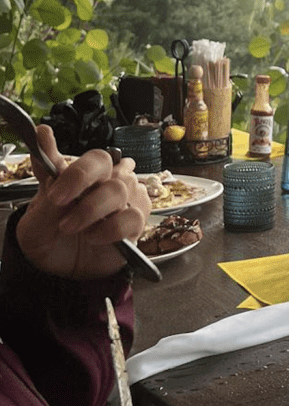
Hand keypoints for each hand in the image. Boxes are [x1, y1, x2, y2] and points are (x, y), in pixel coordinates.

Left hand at [16, 124, 151, 278]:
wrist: (57, 272)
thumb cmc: (49, 238)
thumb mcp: (35, 210)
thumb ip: (46, 177)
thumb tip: (43, 132)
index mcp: (84, 177)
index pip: (94, 158)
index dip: (77, 169)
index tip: (55, 188)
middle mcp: (107, 186)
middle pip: (110, 166)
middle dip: (80, 184)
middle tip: (58, 204)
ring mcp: (124, 205)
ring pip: (120, 190)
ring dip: (90, 209)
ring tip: (69, 227)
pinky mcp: (135, 226)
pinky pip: (132, 218)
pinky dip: (110, 228)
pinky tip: (94, 238)